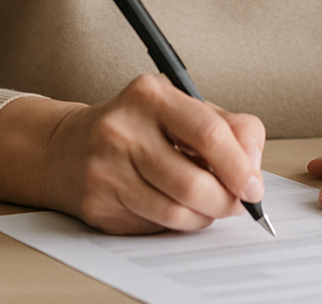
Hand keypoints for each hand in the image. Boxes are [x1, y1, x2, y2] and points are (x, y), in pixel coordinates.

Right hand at [0, 74, 265, 234]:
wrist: (67, 147)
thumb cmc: (139, 126)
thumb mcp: (182, 109)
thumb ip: (228, 127)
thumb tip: (253, 166)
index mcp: (151, 95)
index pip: (208, 133)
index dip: (239, 166)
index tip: (254, 185)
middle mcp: (123, 128)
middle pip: (193, 181)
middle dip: (225, 200)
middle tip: (237, 204)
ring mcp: (106, 168)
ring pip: (176, 211)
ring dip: (204, 216)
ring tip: (209, 205)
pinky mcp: (98, 204)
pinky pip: (155, 225)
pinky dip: (178, 223)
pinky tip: (177, 208)